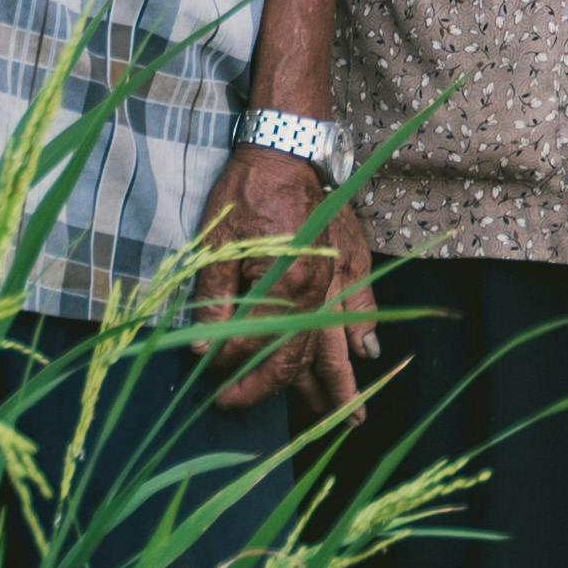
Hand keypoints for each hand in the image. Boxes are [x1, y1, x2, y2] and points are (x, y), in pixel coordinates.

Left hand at [187, 140, 370, 418]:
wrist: (287, 149)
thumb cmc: (246, 193)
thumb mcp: (216, 245)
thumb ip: (212, 301)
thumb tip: (201, 350)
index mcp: (280, 287)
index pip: (255, 346)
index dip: (232, 369)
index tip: (213, 384)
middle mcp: (316, 291)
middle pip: (298, 357)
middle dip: (274, 389)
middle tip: (253, 410)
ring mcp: (336, 278)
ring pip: (336, 343)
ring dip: (340, 384)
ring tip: (349, 418)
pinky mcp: (349, 261)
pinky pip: (362, 305)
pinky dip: (365, 331)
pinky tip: (367, 352)